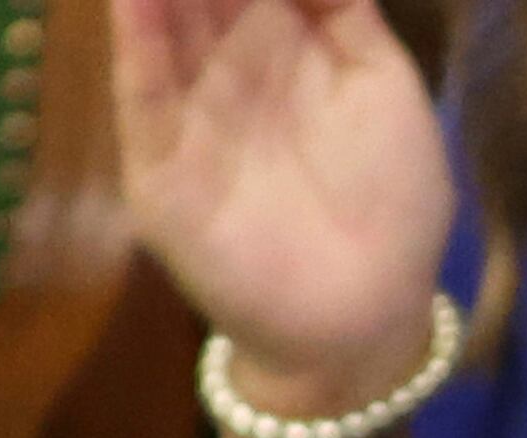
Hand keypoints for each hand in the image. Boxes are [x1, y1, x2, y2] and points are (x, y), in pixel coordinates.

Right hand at [111, 0, 459, 414]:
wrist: (365, 317)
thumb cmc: (391, 204)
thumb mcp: (384, 89)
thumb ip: (345, 9)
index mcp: (287, 39)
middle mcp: (228, 60)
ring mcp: (187, 106)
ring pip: (160, 13)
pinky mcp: (158, 160)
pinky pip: (141, 81)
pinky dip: (135, 28)